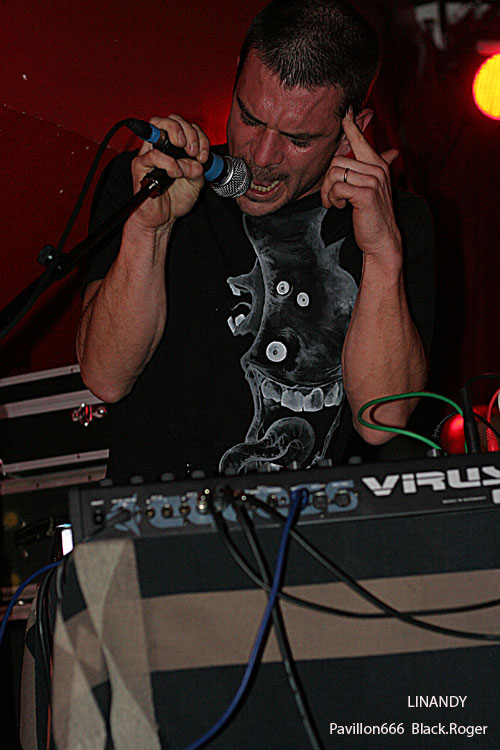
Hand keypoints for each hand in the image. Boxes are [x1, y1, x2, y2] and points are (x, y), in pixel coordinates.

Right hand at [129, 114, 209, 230]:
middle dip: (188, 131)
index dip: (197, 135)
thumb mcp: (196, 182)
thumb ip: (198, 168)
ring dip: (179, 140)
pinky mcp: (140, 165)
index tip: (203, 155)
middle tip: (194, 151)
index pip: (184, 126)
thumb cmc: (175, 199)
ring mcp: (149, 153)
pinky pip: (153, 155)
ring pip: (158, 125)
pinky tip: (175, 173)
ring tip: (185, 164)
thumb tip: (196, 161)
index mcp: (174, 148)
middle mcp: (160, 146)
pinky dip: (169, 163)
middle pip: (170, 119)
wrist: (162, 219)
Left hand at [321, 108, 400, 259]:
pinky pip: (337, 187)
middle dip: (327, 181)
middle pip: (337, 160)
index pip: (361, 138)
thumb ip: (374, 167)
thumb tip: (392, 152)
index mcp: (377, 164)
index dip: (351, 124)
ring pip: (334, 174)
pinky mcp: (366, 194)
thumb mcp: (374, 188)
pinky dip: (333, 199)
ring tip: (336, 203)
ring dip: (329, 192)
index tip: (345, 110)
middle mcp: (377, 168)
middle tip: (332, 197)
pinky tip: (340, 207)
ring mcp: (373, 180)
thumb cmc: (373, 214)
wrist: (382, 239)